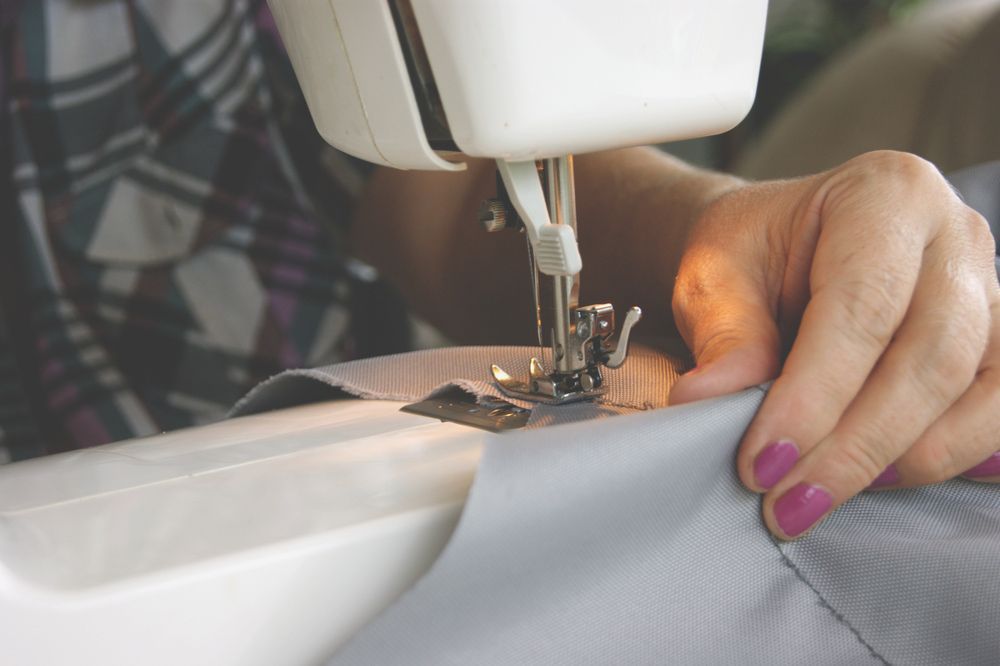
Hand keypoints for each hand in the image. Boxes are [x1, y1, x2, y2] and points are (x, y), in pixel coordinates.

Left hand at [667, 150, 999, 538]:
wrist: (776, 243)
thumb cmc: (750, 252)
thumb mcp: (716, 276)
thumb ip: (726, 335)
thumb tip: (708, 401)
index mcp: (883, 195)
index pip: (862, 308)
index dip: (815, 396)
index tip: (763, 463)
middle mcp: (953, 232)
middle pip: (932, 355)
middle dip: (858, 445)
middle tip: (789, 500)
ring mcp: (989, 284)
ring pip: (983, 388)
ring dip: (909, 459)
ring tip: (829, 493)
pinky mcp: (997, 334)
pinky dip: (963, 450)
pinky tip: (903, 479)